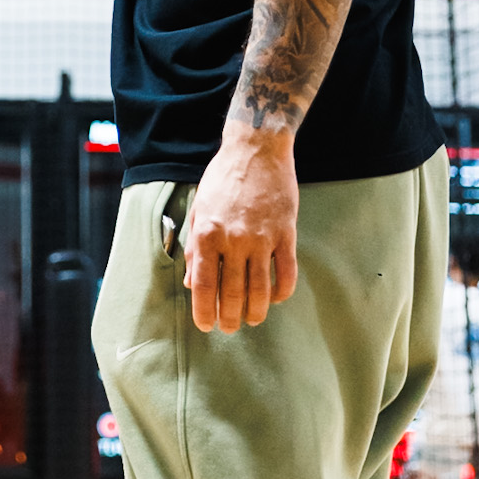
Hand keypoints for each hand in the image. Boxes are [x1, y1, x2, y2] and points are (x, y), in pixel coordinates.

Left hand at [183, 129, 298, 333]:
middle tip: (228, 328)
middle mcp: (233, 239)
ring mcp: (262, 238)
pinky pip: (286, 273)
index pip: (203, 285)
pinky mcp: (286, 234)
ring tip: (252, 319)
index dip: (203, 311)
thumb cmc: (222, 179)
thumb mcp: (199, 209)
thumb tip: (192, 282)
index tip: (205, 326)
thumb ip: (195, 246)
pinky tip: (276, 298)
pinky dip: (281, 292)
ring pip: (260, 289)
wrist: (256, 150)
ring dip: (256, 311)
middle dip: (229, 317)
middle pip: (232, 293)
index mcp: (207, 232)